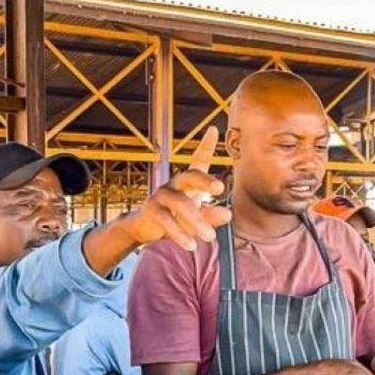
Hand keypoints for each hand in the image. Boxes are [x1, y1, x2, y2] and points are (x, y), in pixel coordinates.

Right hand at [118, 126, 229, 251]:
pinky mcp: (152, 210)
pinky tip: (191, 245)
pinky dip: (180, 233)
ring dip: (196, 221)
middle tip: (220, 188)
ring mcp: (161, 195)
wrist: (146, 228)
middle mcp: (174, 183)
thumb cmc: (178, 217)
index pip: (198, 160)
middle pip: (190, 176)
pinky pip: (166, 220)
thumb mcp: (197, 216)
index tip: (214, 129)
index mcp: (188, 182)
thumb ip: (212, 215)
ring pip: (180, 204)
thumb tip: (228, 214)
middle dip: (205, 180)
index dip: (206, 145)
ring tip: (210, 237)